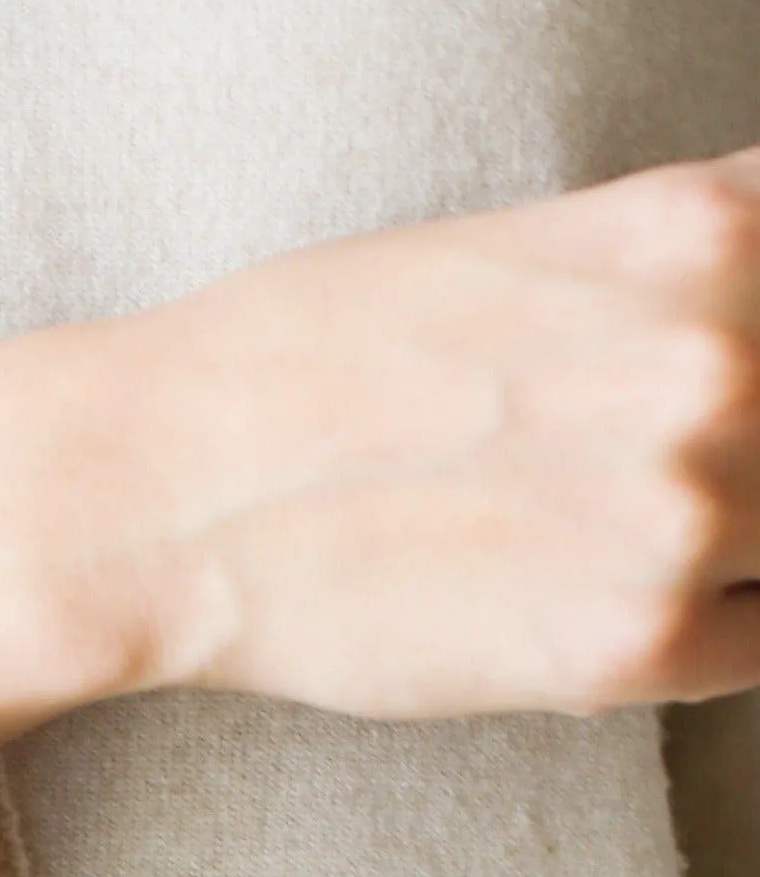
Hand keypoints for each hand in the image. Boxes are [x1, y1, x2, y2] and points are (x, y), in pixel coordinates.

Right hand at [0, 150, 759, 748]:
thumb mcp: (541, 240)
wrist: (175, 489)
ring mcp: (687, 512)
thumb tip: (749, 324)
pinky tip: (607, 599)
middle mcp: (719, 361)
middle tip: (624, 477)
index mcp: (704, 230)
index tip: (715, 406)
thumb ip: (688, 268)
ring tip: (614, 534)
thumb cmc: (323, 354)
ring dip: (734, 544)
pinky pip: (758, 646)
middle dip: (745, 456)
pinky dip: (711, 630)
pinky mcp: (635, 646)